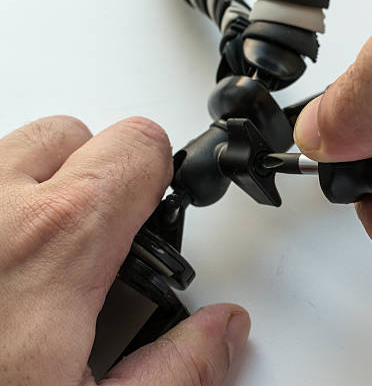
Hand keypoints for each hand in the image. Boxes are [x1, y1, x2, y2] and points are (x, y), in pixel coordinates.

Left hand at [0, 116, 249, 384]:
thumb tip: (223, 331)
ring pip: (16, 151)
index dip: (158, 174)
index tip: (152, 208)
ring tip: (44, 255)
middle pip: (73, 135)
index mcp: (54, 243)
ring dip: (40, 187)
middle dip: (98, 177)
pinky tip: (1, 265)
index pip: (137, 147)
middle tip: (97, 241)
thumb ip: (176, 370)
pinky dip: (2, 205)